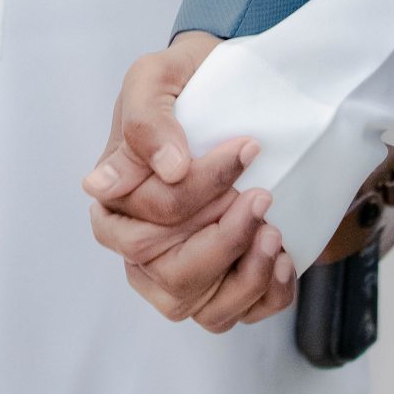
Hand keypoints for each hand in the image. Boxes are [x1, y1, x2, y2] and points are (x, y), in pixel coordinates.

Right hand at [83, 33, 296, 332]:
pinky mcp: (215, 283)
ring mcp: (174, 270)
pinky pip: (233, 315)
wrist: (225, 88)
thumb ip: (149, 121)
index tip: (244, 152)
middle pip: (170, 273)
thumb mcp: (154, 79)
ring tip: (273, 233)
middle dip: (223, 239)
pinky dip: (262, 297)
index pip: (147, 222)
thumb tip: (167, 170)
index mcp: (112, 202)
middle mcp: (137, 245)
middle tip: (262, 196)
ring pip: (197, 306)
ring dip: (243, 276)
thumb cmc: (181, 84)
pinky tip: (280, 259)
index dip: (198, 193)